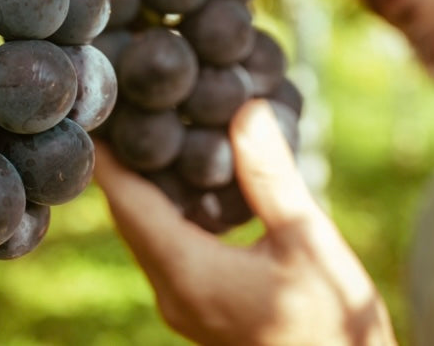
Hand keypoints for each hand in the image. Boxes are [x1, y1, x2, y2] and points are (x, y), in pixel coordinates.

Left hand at [93, 99, 396, 345]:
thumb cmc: (336, 324)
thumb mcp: (308, 242)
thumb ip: (271, 176)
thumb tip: (248, 109)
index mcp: (190, 274)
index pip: (128, 203)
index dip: (108, 157)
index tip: (98, 114)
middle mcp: (172, 292)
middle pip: (128, 216)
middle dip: (121, 164)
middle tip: (122, 111)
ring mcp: (181, 303)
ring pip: (142, 232)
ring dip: (139, 186)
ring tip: (144, 134)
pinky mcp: (196, 306)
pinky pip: (161, 247)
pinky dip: (160, 209)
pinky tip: (180, 183)